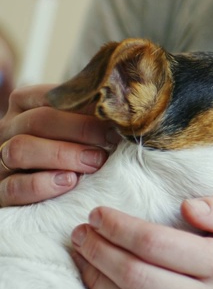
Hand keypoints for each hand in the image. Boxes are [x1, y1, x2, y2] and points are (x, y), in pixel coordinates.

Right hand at [0, 85, 117, 206]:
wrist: (47, 190)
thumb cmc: (74, 150)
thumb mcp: (80, 128)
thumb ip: (93, 115)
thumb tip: (125, 107)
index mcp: (26, 106)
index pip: (48, 96)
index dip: (83, 106)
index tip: (115, 120)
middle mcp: (8, 129)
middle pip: (36, 121)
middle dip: (79, 131)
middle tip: (109, 143)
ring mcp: (0, 161)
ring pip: (19, 150)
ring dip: (61, 156)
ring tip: (94, 163)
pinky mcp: (1, 192)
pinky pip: (13, 187)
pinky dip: (42, 185)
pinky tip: (69, 183)